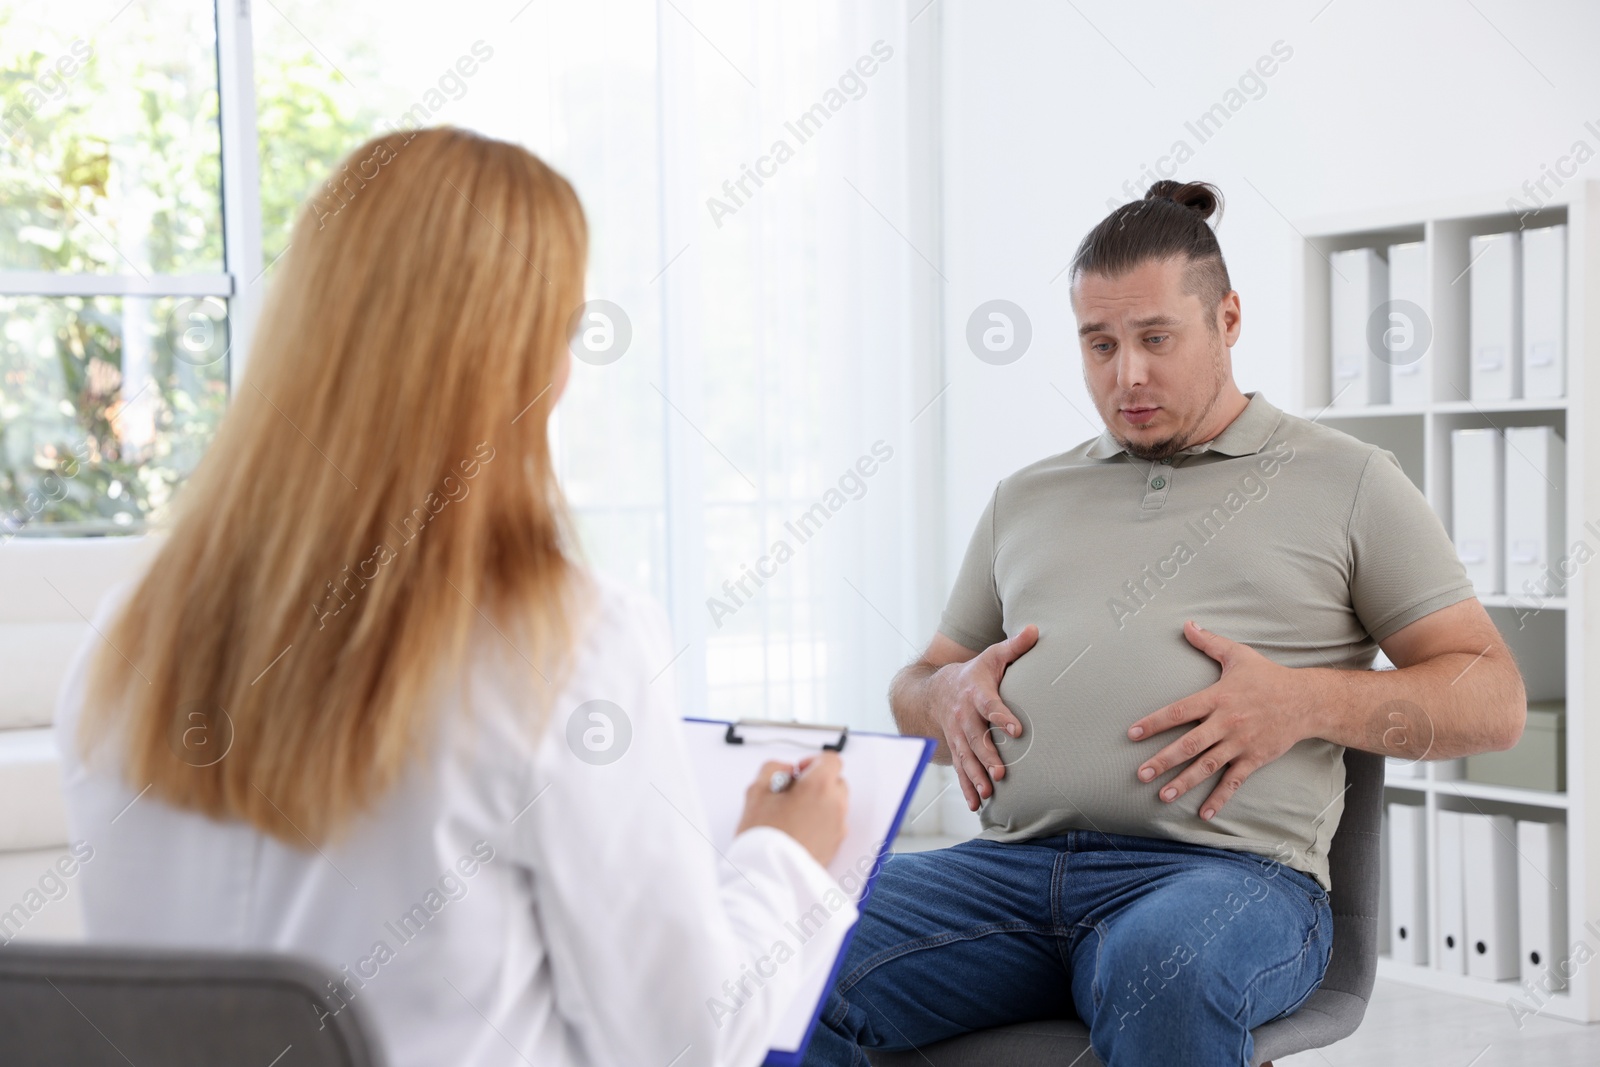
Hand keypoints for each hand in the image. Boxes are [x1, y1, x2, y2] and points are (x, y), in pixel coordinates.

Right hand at [736, 752, 848, 866]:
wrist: (769, 874)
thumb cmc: (764, 835)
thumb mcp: (756, 790)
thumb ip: (773, 769)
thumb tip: (787, 770)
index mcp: (819, 786)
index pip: (831, 760)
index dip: (813, 761)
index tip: (798, 771)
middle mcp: (835, 804)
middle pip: (835, 781)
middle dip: (817, 783)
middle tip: (792, 793)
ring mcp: (838, 826)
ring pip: (835, 804)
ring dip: (820, 803)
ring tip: (793, 815)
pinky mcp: (836, 845)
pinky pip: (833, 825)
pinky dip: (821, 822)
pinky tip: (799, 831)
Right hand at [929, 625, 1037, 810]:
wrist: (935, 689)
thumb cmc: (975, 672)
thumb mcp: (992, 655)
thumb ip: (1015, 646)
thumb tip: (1036, 629)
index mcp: (976, 692)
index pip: (989, 704)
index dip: (1001, 716)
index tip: (1016, 728)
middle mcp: (963, 715)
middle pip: (974, 737)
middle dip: (986, 756)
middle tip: (1001, 773)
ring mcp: (957, 734)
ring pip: (965, 757)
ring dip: (975, 777)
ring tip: (987, 793)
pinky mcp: (956, 747)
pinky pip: (959, 769)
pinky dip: (966, 787)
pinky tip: (975, 804)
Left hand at [1127, 620, 1324, 820]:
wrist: (1307, 701)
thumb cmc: (1268, 677)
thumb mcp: (1238, 655)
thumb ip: (1209, 642)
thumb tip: (1187, 624)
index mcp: (1218, 698)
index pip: (1179, 711)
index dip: (1155, 722)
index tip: (1133, 734)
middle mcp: (1227, 722)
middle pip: (1190, 744)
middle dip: (1164, 760)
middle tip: (1140, 774)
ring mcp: (1241, 743)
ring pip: (1208, 765)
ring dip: (1184, 782)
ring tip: (1162, 796)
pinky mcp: (1255, 759)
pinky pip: (1234, 781)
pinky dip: (1219, 798)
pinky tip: (1203, 813)